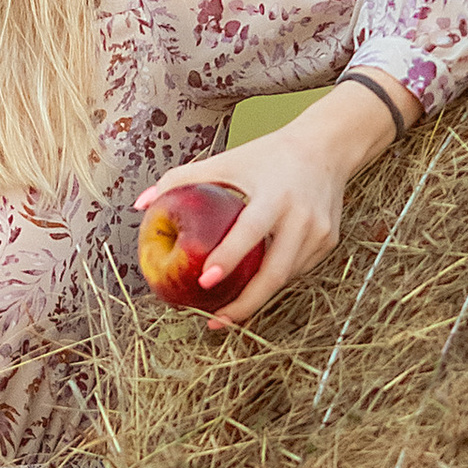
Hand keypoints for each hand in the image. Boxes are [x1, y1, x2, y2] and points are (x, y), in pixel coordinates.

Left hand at [135, 80, 413, 328]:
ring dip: (257, 298)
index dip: (229, 257)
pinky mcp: (328, 242)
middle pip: (274, 273)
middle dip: (245, 304)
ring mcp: (320, 233)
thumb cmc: (267, 155)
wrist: (328, 147)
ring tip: (227, 312)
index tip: (205, 281)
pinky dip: (273, 282)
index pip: (251, 231)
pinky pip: (297, 271)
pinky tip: (253, 288)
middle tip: (214, 321)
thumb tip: (139, 205)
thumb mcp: (228, 160)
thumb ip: (182, 179)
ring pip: (285, 279)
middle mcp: (302, 216)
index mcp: (276, 194)